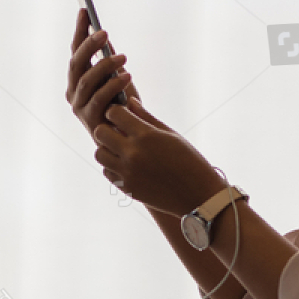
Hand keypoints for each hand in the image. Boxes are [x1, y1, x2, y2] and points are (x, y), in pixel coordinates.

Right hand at [66, 8, 140, 139]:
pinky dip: (113, 86)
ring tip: (123, 57)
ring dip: (105, 66)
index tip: (85, 10)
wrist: (130, 139)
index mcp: (76, 80)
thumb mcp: (117, 78)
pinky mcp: (90, 121)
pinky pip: (99, 99)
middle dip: (89, 46)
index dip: (79, 31)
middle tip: (104, 32)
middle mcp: (73, 92)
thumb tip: (103, 34)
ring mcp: (79, 108)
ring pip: (86, 81)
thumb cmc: (123, 106)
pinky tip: (127, 76)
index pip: (75, 51)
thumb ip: (108, 60)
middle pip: (77, 64)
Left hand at [93, 104, 225, 216]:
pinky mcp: (127, 188)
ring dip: (107, 149)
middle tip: (119, 132)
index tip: (124, 116)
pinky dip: (113, 167)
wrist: (198, 196)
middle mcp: (133, 153)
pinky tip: (127, 165)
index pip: (114, 112)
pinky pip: (107, 172)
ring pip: (99, 154)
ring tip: (121, 150)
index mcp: (146, 135)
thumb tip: (130, 102)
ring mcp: (128, 173)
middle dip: (108, 128)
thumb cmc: (189, 161)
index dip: (117, 111)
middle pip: (100, 132)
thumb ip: (147, 118)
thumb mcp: (171, 135)